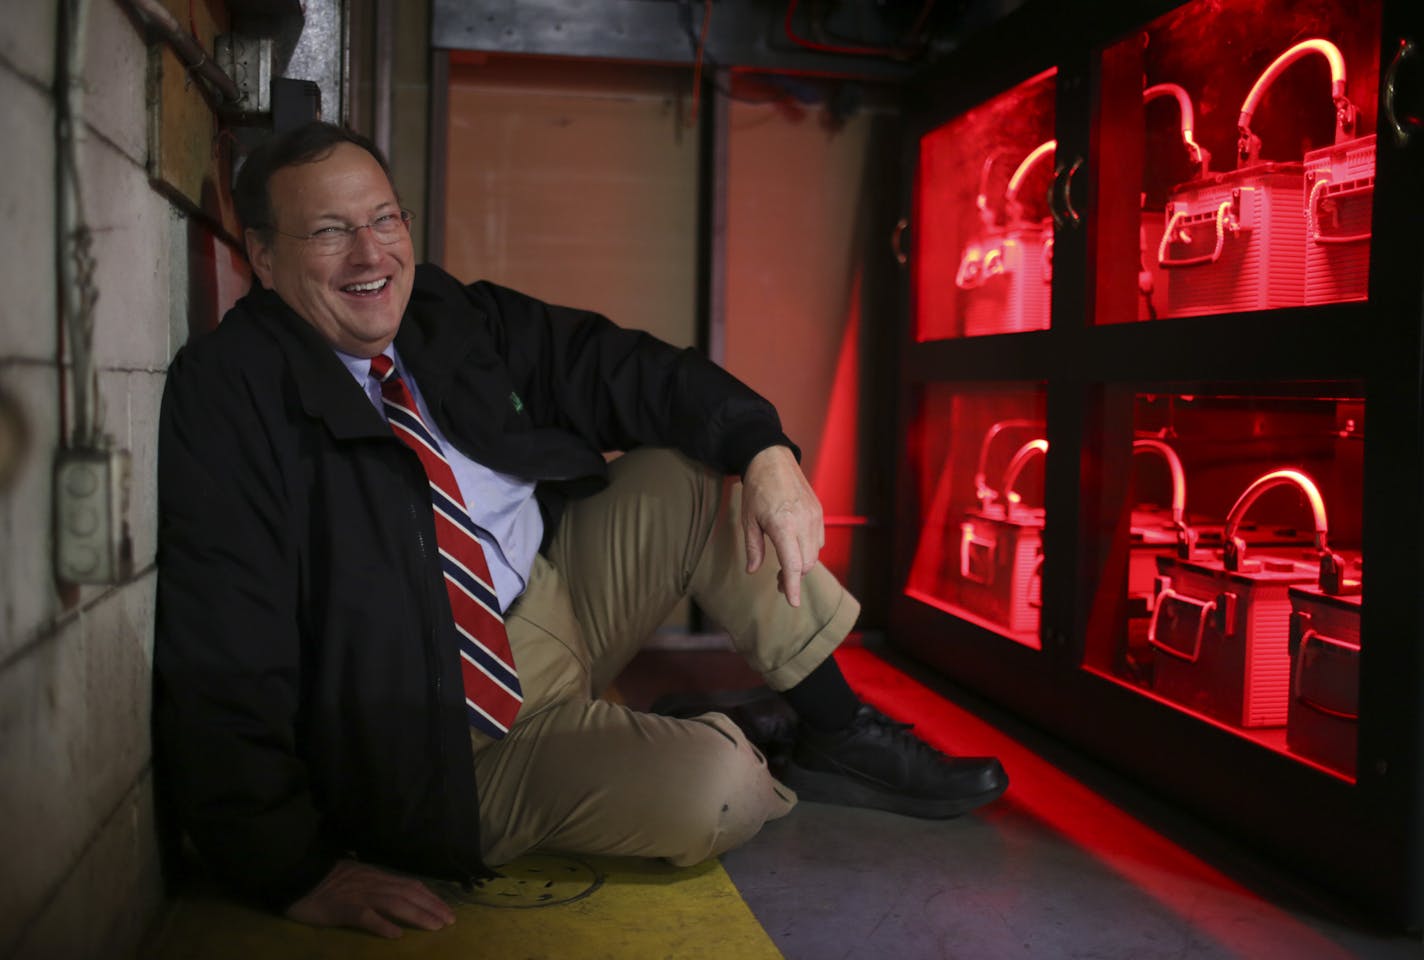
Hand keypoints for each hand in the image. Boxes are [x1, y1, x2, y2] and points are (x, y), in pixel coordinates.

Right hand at [285, 859, 455, 938]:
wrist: (296, 874)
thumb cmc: (324, 879)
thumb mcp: (355, 877)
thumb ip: (375, 884)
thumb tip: (397, 893)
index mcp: (376, 875)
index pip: (410, 885)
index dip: (430, 897)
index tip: (447, 909)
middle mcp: (373, 882)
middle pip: (409, 893)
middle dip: (432, 907)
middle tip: (450, 921)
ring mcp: (358, 895)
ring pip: (394, 903)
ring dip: (417, 915)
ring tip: (434, 927)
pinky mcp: (342, 909)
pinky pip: (365, 916)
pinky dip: (382, 925)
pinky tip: (396, 935)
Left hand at [741, 445, 824, 607]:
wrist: (772, 459)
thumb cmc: (757, 489)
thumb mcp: (748, 520)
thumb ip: (753, 548)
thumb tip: (753, 570)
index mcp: (783, 526)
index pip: (793, 565)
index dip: (793, 586)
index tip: (793, 602)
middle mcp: (803, 523)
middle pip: (806, 563)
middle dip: (794, 578)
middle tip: (778, 583)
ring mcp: (814, 517)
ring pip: (814, 553)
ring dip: (802, 565)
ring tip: (785, 568)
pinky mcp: (819, 512)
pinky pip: (818, 540)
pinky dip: (808, 550)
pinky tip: (795, 549)